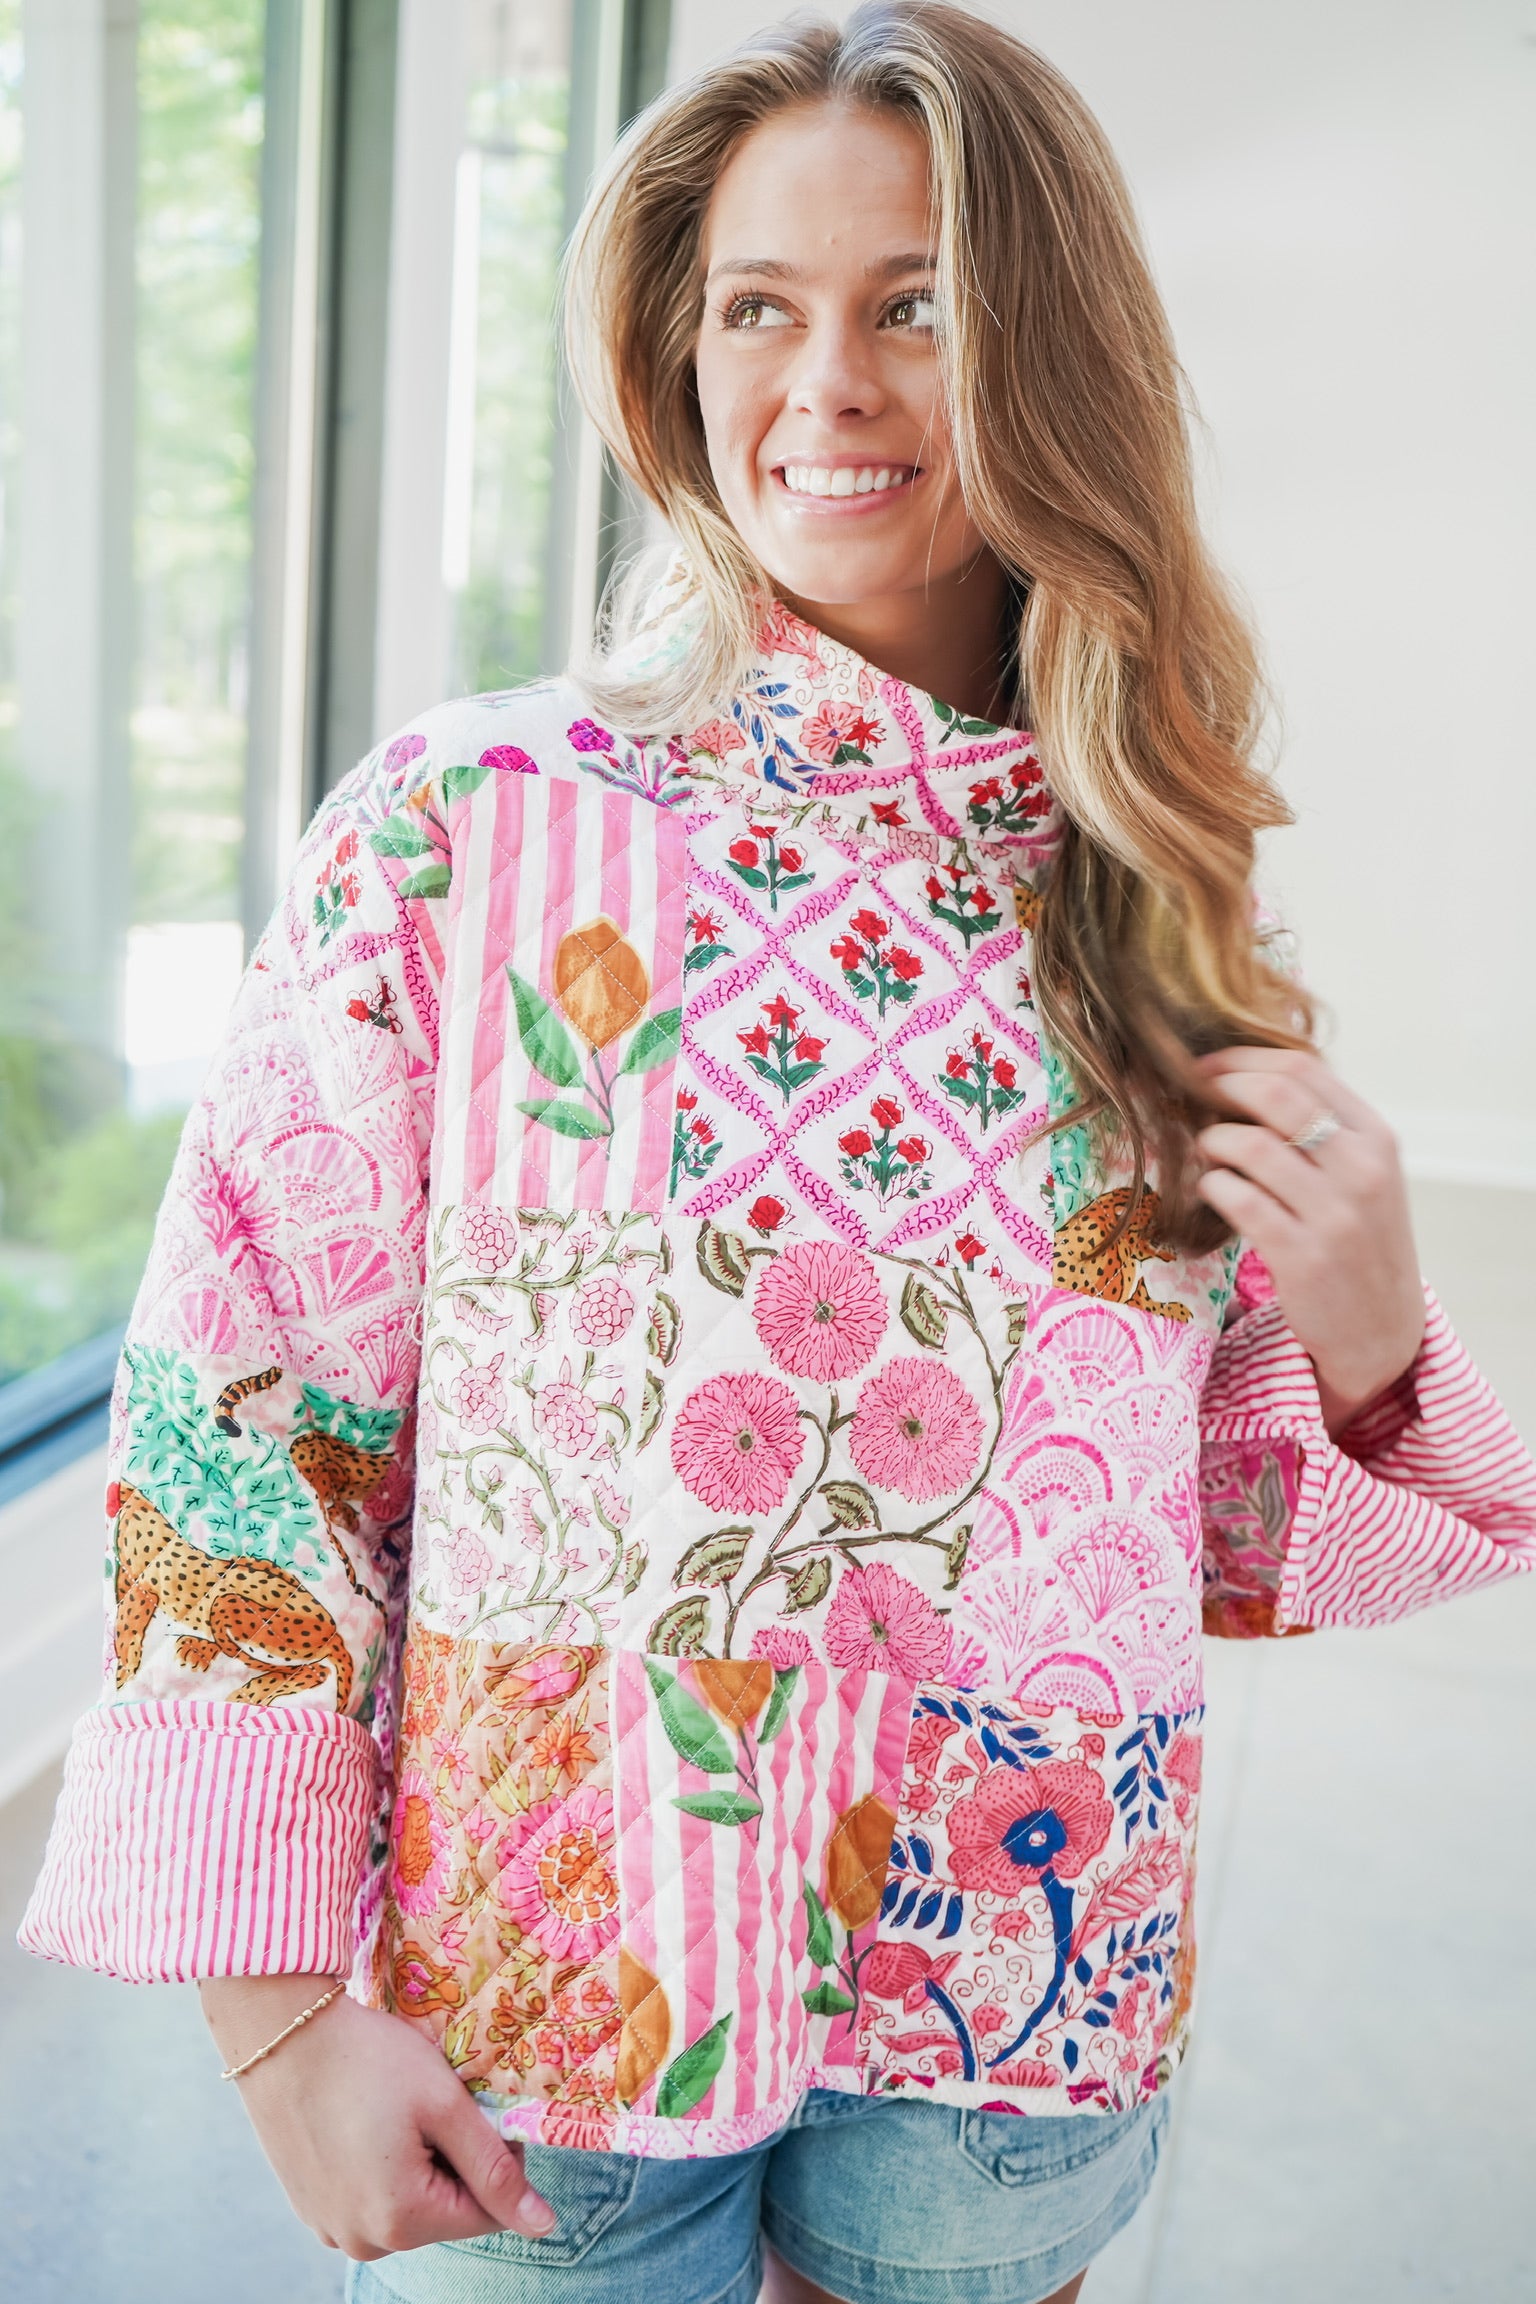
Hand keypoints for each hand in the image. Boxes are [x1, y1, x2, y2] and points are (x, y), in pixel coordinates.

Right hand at [199, 1975, 555, 2260]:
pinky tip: (366, 2119)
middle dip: (452, 2159)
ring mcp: (331, 2227)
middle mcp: (362, 2241)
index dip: (495, 2157)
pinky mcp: (311, 2208)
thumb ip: (495, 2170)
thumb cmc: (368, 2061)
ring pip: (408, 2206)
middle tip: (430, 2102)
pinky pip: (370, 2199)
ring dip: (417, 2162)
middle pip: (445, 2211)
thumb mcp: (445, 2106)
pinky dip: (382, 2164)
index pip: (486, 2213)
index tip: (474, 2107)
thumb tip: (544, 2226)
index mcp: (400, 2222)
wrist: (281, 2034)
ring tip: (394, 2109)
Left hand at [1192, 1046, 1424, 1436]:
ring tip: (1208, 1152)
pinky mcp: (1301, 1256)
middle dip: (1221, 1086)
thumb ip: (1320, 1128)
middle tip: (1191, 1096)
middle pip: (1275, 1096)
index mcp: (1376, 1138)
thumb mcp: (1363, 1175)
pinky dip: (1212, 1186)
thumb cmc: (1361, 1242)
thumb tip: (1244, 1078)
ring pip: (1251, 1146)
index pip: (1303, 1070)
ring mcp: (1335, 1214)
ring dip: (1213, 1142)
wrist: (1383, 1329)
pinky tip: (1212, 1190)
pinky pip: (1237, 1199)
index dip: (1243, 1059)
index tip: (1208, 1066)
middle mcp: (1362, 1170)